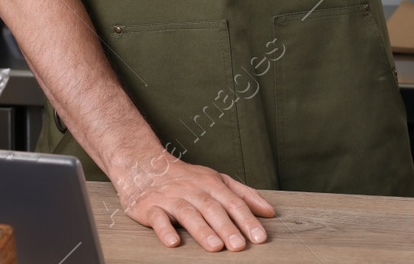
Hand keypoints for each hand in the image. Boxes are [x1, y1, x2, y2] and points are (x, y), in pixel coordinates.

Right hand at [117, 148, 274, 250]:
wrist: (144, 165)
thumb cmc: (186, 178)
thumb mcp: (217, 180)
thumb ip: (244, 194)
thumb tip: (270, 212)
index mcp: (211, 183)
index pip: (233, 202)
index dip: (247, 219)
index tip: (260, 237)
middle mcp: (192, 189)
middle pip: (212, 208)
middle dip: (227, 227)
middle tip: (240, 246)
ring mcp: (171, 197)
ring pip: (188, 213)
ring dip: (202, 230)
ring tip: (216, 247)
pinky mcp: (150, 207)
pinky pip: (158, 218)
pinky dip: (165, 230)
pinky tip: (174, 242)